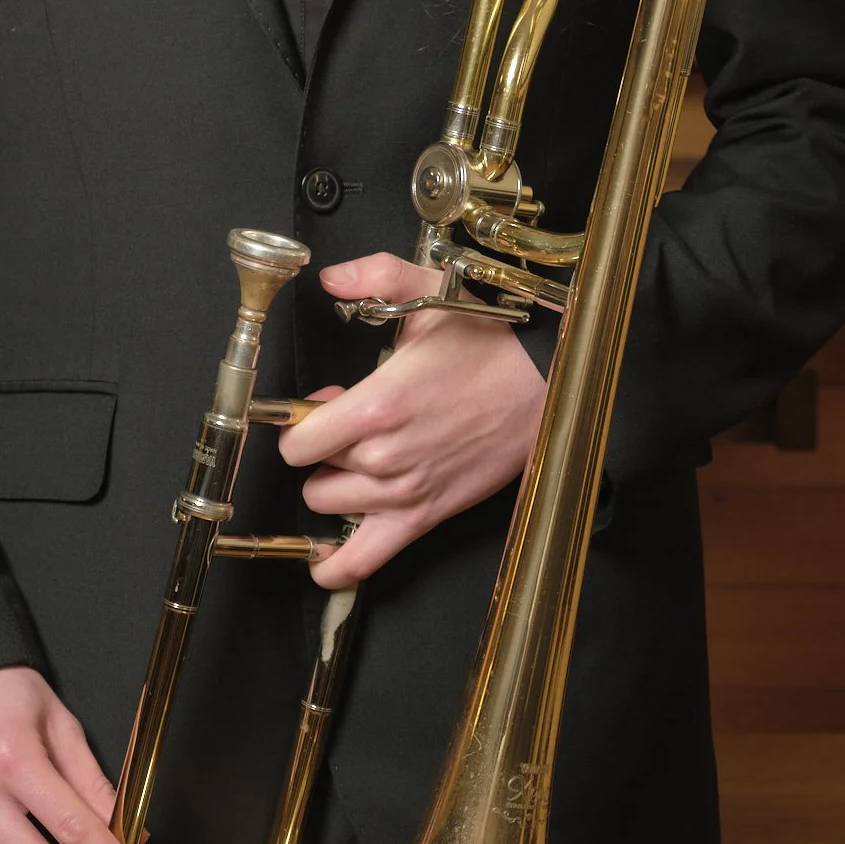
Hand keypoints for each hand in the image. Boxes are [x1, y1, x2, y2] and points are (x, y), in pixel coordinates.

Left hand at [277, 251, 549, 589]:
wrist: (546, 387)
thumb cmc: (490, 344)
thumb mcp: (433, 292)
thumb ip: (374, 276)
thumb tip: (331, 276)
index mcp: (377, 405)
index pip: (298, 440)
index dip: (298, 424)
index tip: (318, 408)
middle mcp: (385, 456)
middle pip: (313, 472)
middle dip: (321, 449)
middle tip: (348, 425)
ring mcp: (405, 491)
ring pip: (330, 506)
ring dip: (334, 484)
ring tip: (358, 458)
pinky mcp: (427, 515)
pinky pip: (364, 560)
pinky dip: (336, 567)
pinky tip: (321, 562)